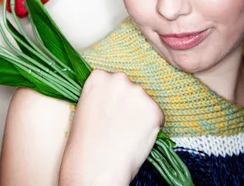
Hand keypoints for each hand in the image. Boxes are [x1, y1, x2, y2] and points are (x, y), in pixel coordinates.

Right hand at [59, 70, 163, 185]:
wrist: (95, 167)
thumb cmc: (87, 144)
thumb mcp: (86, 108)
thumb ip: (102, 96)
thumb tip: (118, 98)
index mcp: (98, 77)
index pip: (114, 82)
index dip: (114, 100)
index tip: (110, 112)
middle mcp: (119, 79)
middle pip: (131, 89)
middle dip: (130, 105)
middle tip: (120, 125)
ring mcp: (138, 92)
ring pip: (145, 103)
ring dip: (141, 116)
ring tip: (126, 135)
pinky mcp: (154, 109)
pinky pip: (158, 117)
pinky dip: (152, 128)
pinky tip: (136, 138)